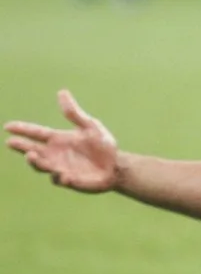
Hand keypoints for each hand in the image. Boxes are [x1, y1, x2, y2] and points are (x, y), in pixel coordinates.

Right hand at [4, 90, 118, 192]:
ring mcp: (61, 168)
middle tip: (11, 142)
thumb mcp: (90, 126)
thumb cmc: (103, 145)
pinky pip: (62, 180)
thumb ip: (75, 113)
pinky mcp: (71, 181)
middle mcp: (55, 154)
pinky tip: (64, 175)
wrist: (116, 166)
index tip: (8, 126)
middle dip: (22, 147)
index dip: (22, 129)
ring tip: (32, 156)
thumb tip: (62, 92)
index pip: (36, 133)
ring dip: (37, 162)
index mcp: (58, 139)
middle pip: (33, 151)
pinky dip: (61, 178)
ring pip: (42, 166)